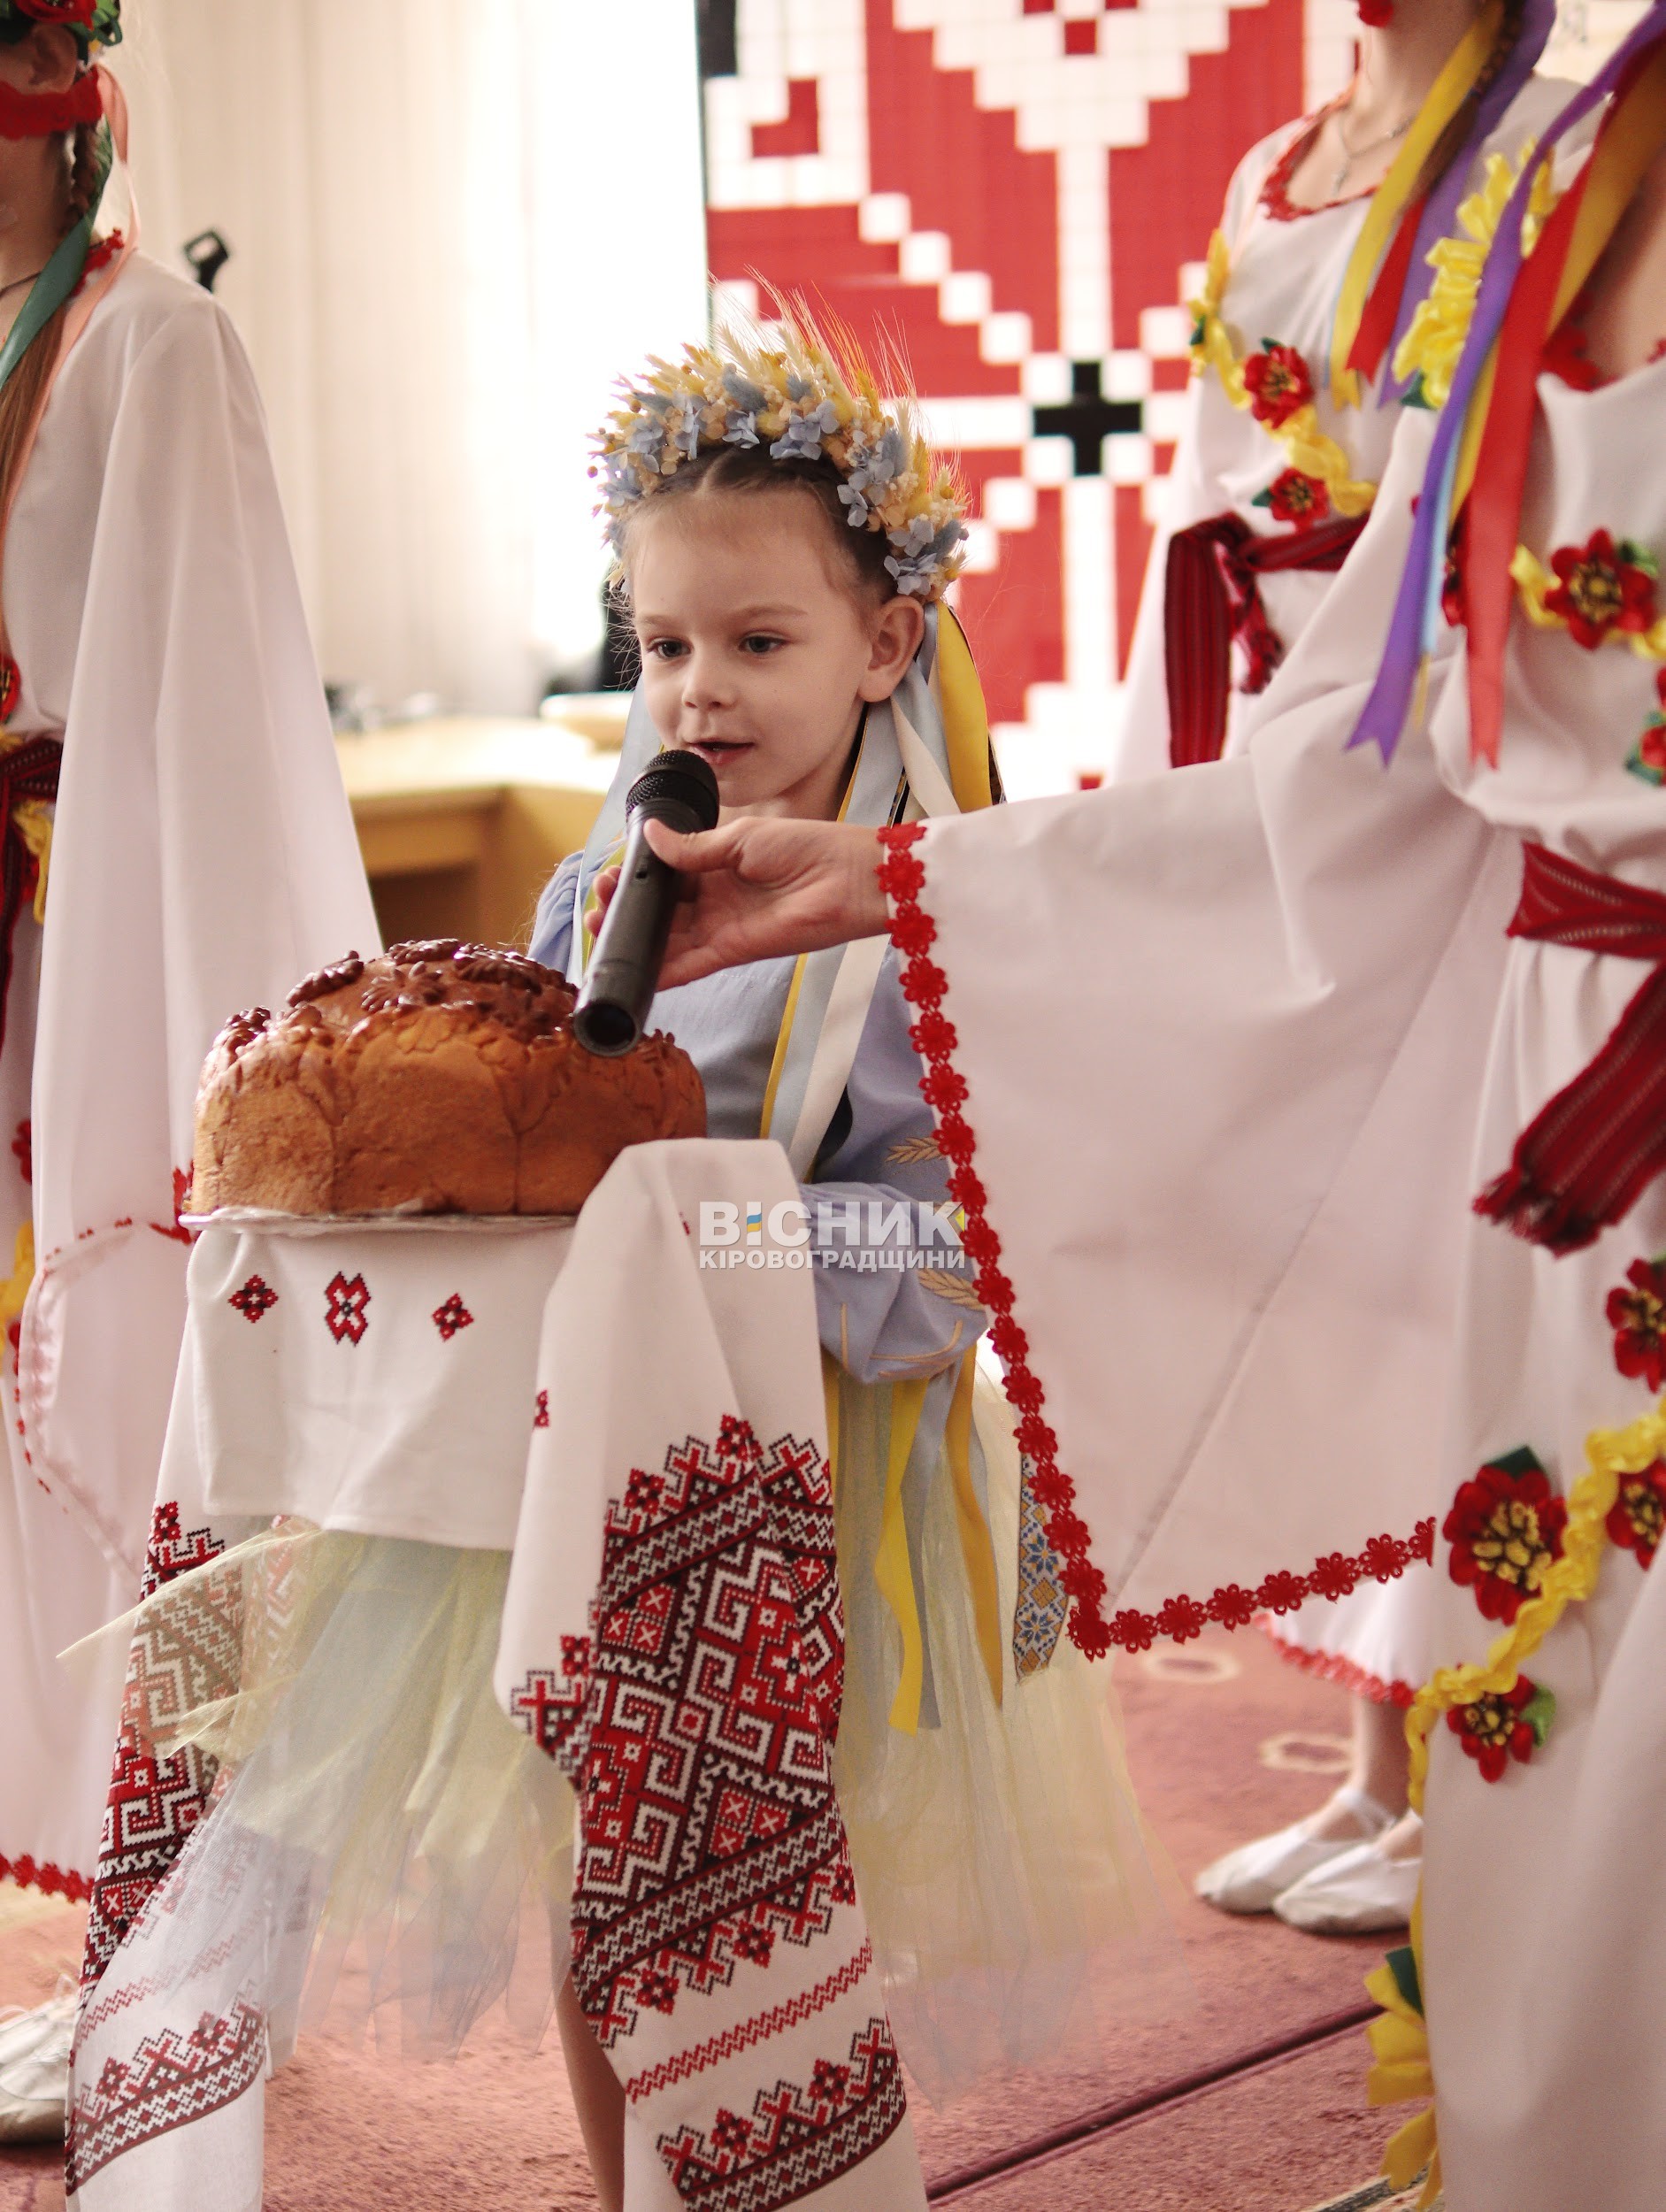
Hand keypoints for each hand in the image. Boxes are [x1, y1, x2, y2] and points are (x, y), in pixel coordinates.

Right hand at [589, 817, 888, 983]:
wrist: (850, 877)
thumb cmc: (808, 847)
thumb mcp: (743, 838)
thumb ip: (694, 847)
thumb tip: (651, 837)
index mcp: (717, 863)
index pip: (665, 873)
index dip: (636, 876)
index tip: (611, 872)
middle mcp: (715, 898)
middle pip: (660, 909)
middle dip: (626, 908)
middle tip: (600, 902)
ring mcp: (721, 926)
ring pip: (668, 939)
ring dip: (635, 938)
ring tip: (600, 931)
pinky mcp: (733, 951)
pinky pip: (690, 965)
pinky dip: (662, 970)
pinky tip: (634, 970)